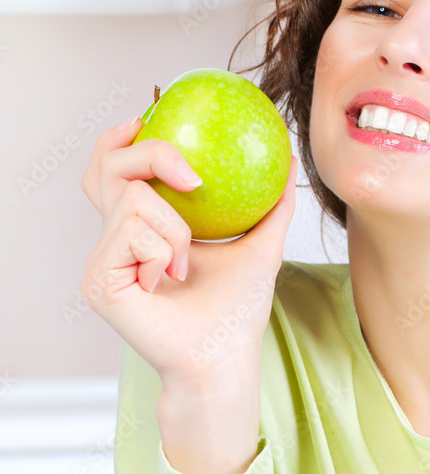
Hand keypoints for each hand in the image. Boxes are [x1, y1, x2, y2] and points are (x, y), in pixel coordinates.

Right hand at [80, 116, 297, 387]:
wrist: (223, 354)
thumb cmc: (238, 310)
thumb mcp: (262, 246)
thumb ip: (273, 205)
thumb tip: (290, 161)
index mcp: (144, 229)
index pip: (117, 172)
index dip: (121, 140)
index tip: (148, 119)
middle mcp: (116, 240)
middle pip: (108, 168)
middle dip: (151, 156)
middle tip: (192, 180)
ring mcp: (102, 259)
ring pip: (132, 198)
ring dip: (174, 228)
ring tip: (186, 266)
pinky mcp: (97, 278)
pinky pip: (131, 232)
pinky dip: (163, 251)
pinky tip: (170, 281)